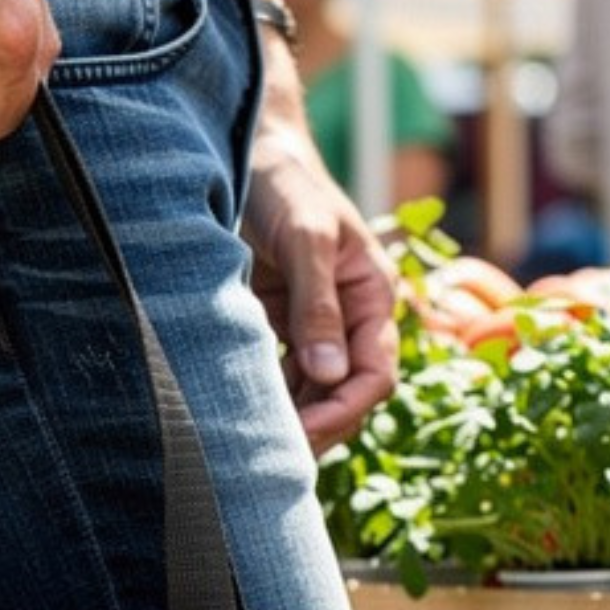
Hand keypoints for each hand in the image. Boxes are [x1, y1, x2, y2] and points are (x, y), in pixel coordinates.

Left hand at [242, 47, 399, 451]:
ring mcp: (312, 326)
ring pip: (310, 395)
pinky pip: (277, 378)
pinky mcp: (275, 327)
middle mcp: (348, 318)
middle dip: (316, 428)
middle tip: (269, 459)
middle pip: (344, 396)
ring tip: (246, 449)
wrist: (245, 149)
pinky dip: (263, 401)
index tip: (304, 430)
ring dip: (286, 422)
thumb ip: (316, 303)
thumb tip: (330, 374)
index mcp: (372, 297)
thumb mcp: (306, 236)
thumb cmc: (285, 182)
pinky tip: (234, 420)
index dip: (344, 410)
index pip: (375, 375)